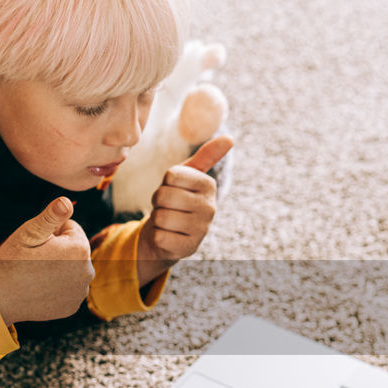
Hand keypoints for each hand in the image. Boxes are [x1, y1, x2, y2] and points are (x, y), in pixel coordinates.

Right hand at [0, 197, 93, 323]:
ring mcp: (80, 291)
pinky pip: (68, 288)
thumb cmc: (13, 262)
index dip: (51, 232)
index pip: (70, 228)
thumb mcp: (29, 232)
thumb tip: (66, 201)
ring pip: (72, 268)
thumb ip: (52, 215)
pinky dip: (57, 286)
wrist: (1, 298)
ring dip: (59, 267)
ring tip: (36, 273)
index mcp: (80, 249)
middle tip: (34, 258)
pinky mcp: (72, 306)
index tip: (36, 243)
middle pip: (74, 248)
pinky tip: (40, 288)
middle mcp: (87, 271)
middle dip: (58, 249)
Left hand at [137, 135, 231, 284]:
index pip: (171, 175)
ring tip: (169, 221)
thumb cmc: (177, 200)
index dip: (164, 183)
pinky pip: (159, 236)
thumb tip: (230, 138)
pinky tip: (169, 236)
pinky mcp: (188, 249)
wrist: (170, 233)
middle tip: (168, 207)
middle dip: (158, 201)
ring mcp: (201, 230)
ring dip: (158, 219)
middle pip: (163, 196)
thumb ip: (206, 156)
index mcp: (209, 186)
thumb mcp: (188, 176)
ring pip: (160, 217)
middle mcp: (210, 208)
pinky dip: (158, 236)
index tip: (172, 189)